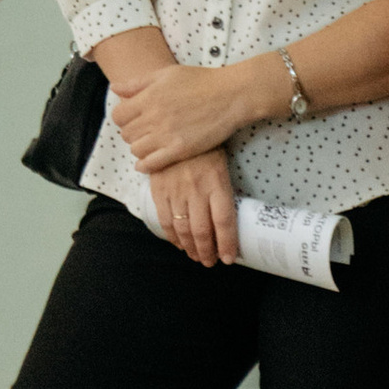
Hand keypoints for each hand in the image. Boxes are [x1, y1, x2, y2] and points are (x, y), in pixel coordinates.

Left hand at [114, 59, 250, 170]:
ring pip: (136, 149)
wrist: (230, 96)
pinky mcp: (180, 150)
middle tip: (142, 132)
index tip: (131, 118)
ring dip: (138, 148)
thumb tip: (114, 88)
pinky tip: (146, 163)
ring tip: (148, 144)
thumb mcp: (165, 74)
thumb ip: (137, 83)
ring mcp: (166, 135)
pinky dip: (145, 165)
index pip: (118, 115)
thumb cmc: (200, 81)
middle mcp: (154, 117)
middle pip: (126, 134)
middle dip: (131, 133)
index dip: (122, 118)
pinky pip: (151, 163)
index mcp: (148, 97)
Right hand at [149, 149, 239, 267]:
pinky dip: (172, 236)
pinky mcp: (159, 189)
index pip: (224, 221)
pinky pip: (165, 219)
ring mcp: (176, 190)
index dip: (227, 244)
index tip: (229, 259)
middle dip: (207, 251)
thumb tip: (227, 222)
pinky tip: (178, 243)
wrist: (176, 126)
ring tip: (196, 256)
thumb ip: (223, 192)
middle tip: (210, 262)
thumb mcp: (221, 166)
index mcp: (217, 183)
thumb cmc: (206, 148)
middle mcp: (197, 189)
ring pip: (183, 229)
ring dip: (190, 248)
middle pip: (203, 230)